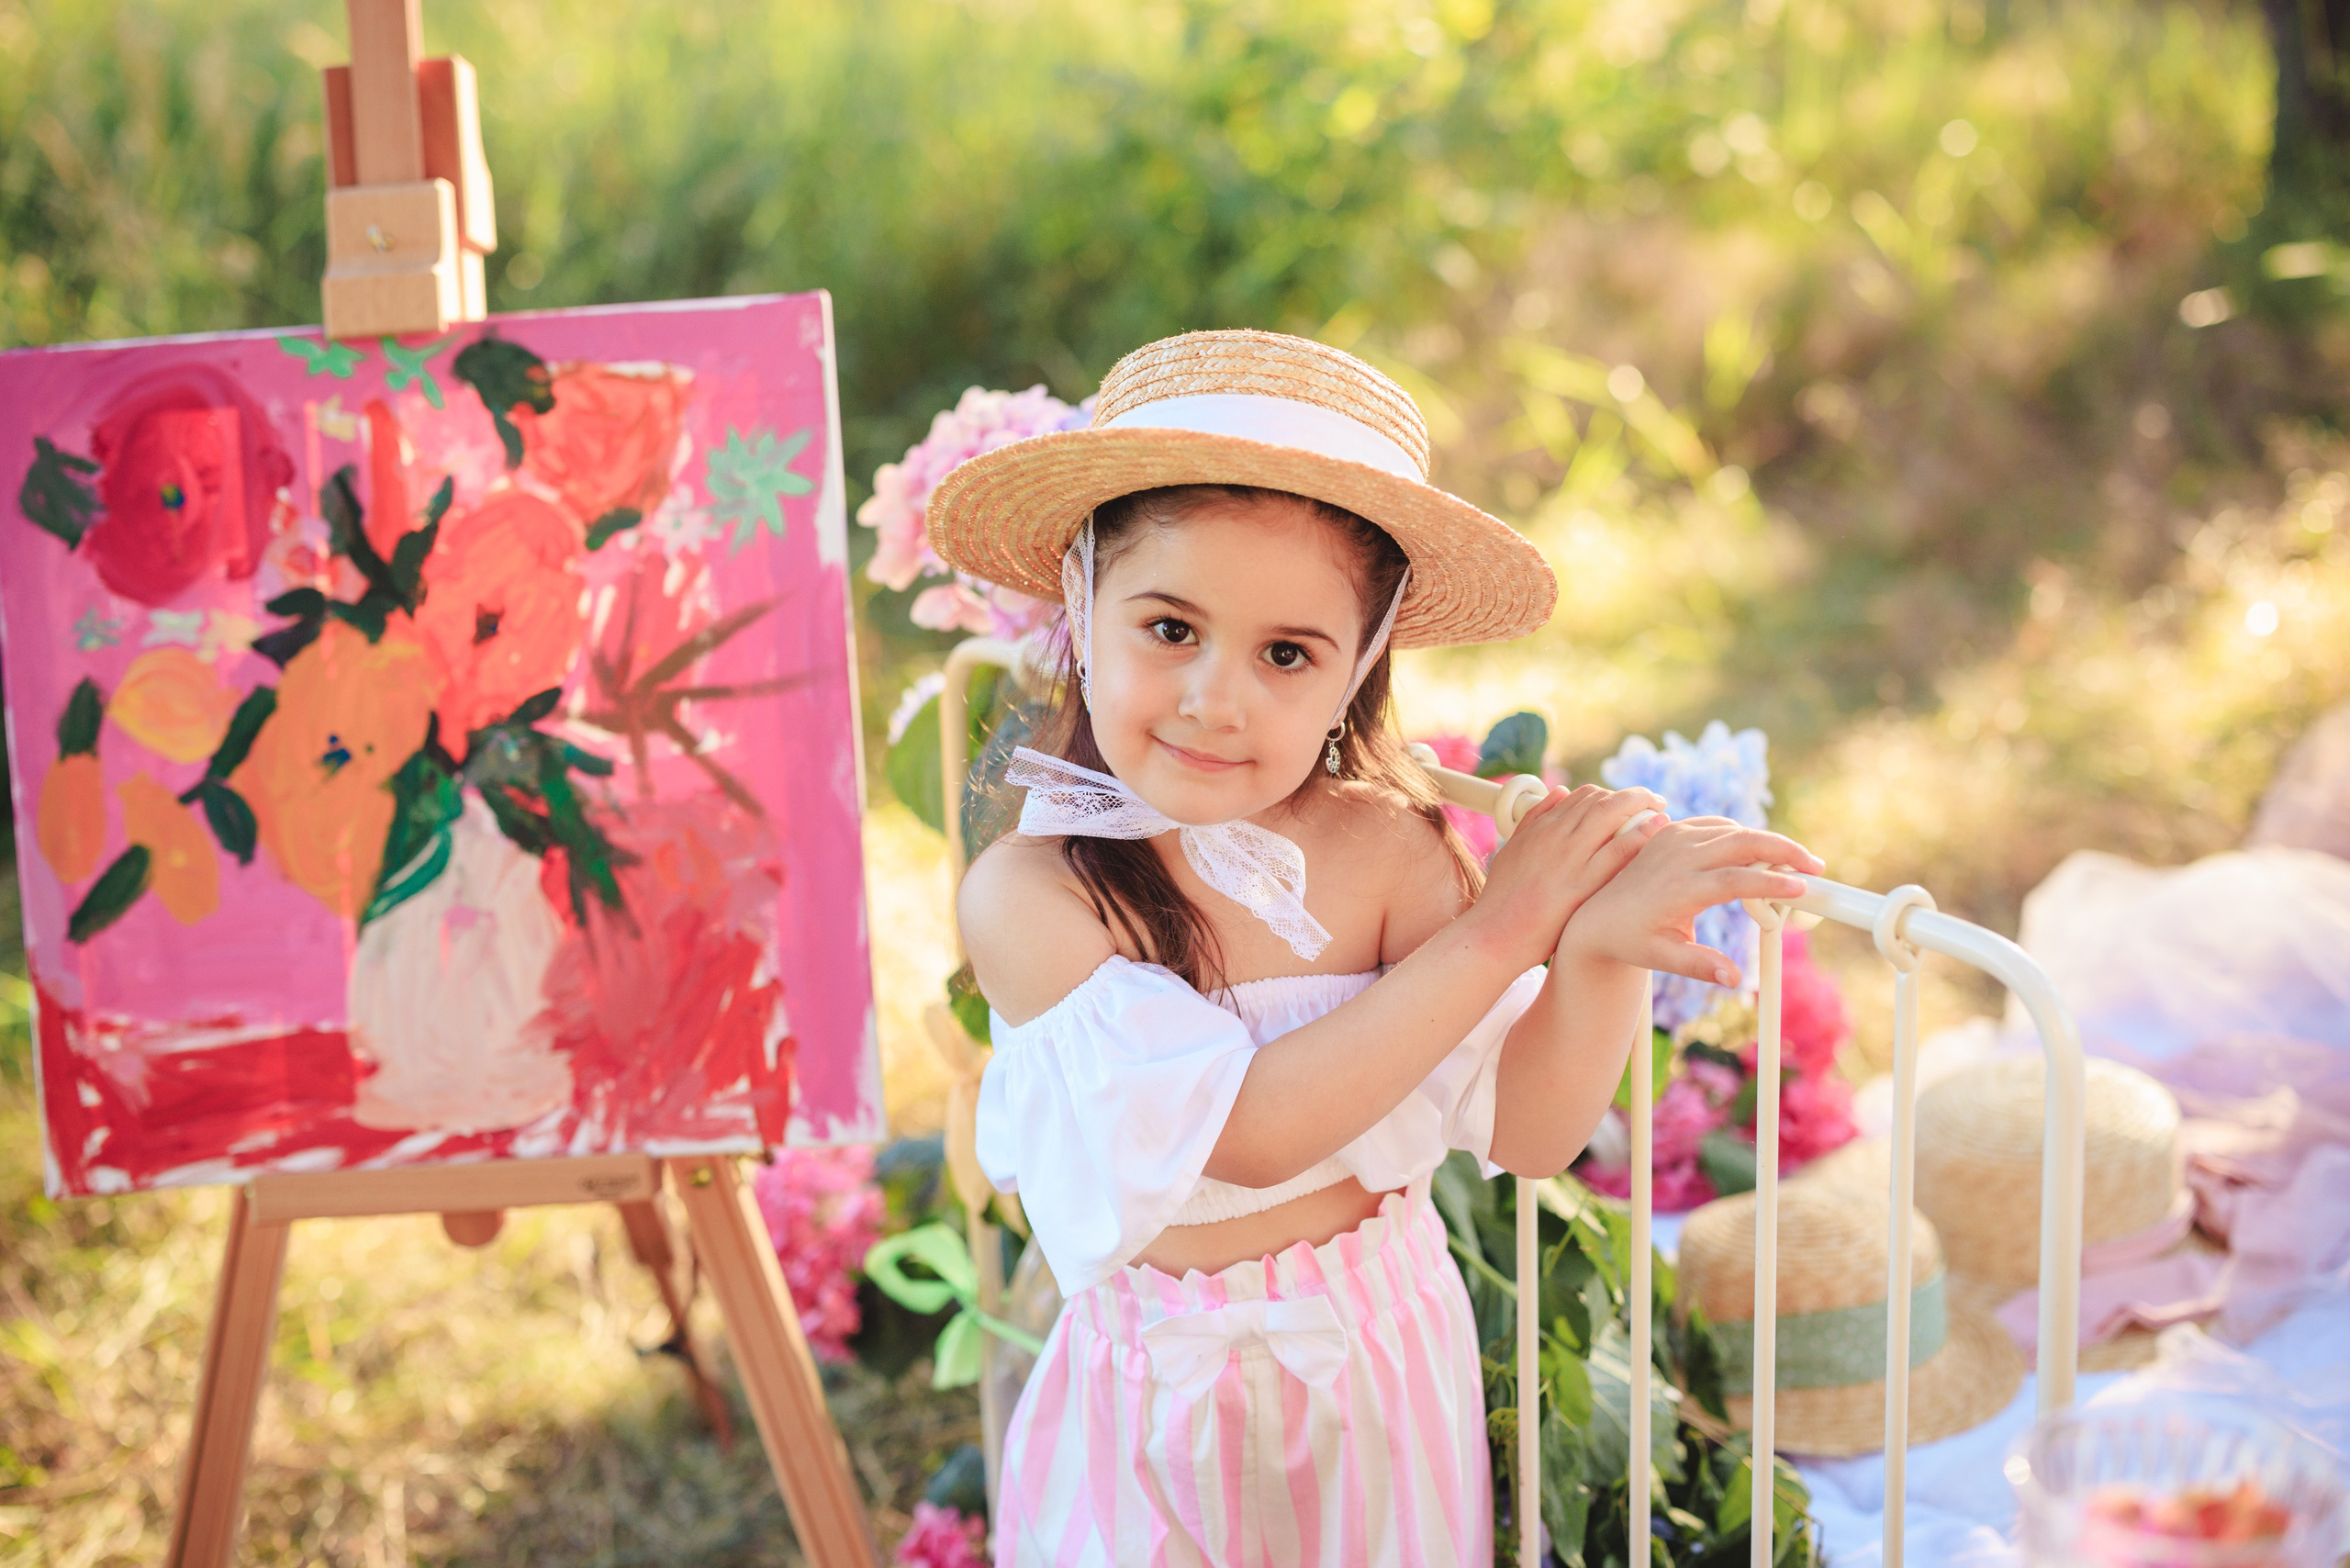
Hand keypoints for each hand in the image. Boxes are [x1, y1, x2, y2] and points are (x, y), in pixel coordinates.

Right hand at [1466, 783, 1669, 970]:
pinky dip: (1641, 833)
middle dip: (1633, 795)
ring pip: (1611, 815)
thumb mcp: (1512, 849)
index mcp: (1541, 828)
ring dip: (1642, 806)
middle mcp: (1556, 836)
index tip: (1627, 802)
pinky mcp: (1582, 884)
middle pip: (1602, 799)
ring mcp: (1570, 858)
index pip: (1584, 795)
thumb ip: (1534, 819)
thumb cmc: (1502, 899)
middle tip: (1654, 800)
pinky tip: (1658, 828)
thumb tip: (1558, 792)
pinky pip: (1618, 850)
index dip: (1611, 794)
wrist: (1495, 934)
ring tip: (1661, 809)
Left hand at [1558, 817, 1822, 984]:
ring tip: (1799, 865)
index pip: (1734, 879)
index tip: (1802, 889)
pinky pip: (1720, 826)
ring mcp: (1674, 839)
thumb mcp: (1662, 958)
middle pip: (1742, 843)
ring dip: (1769, 843)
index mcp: (1677, 888)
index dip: (1771, 883)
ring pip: (1735, 831)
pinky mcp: (1674, 831)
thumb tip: (1735, 979)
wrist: (1596, 914)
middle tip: (1816, 867)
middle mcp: (1677, 857)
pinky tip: (1764, 855)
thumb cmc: (1632, 940)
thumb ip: (1700, 965)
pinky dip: (1746, 837)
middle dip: (1784, 851)